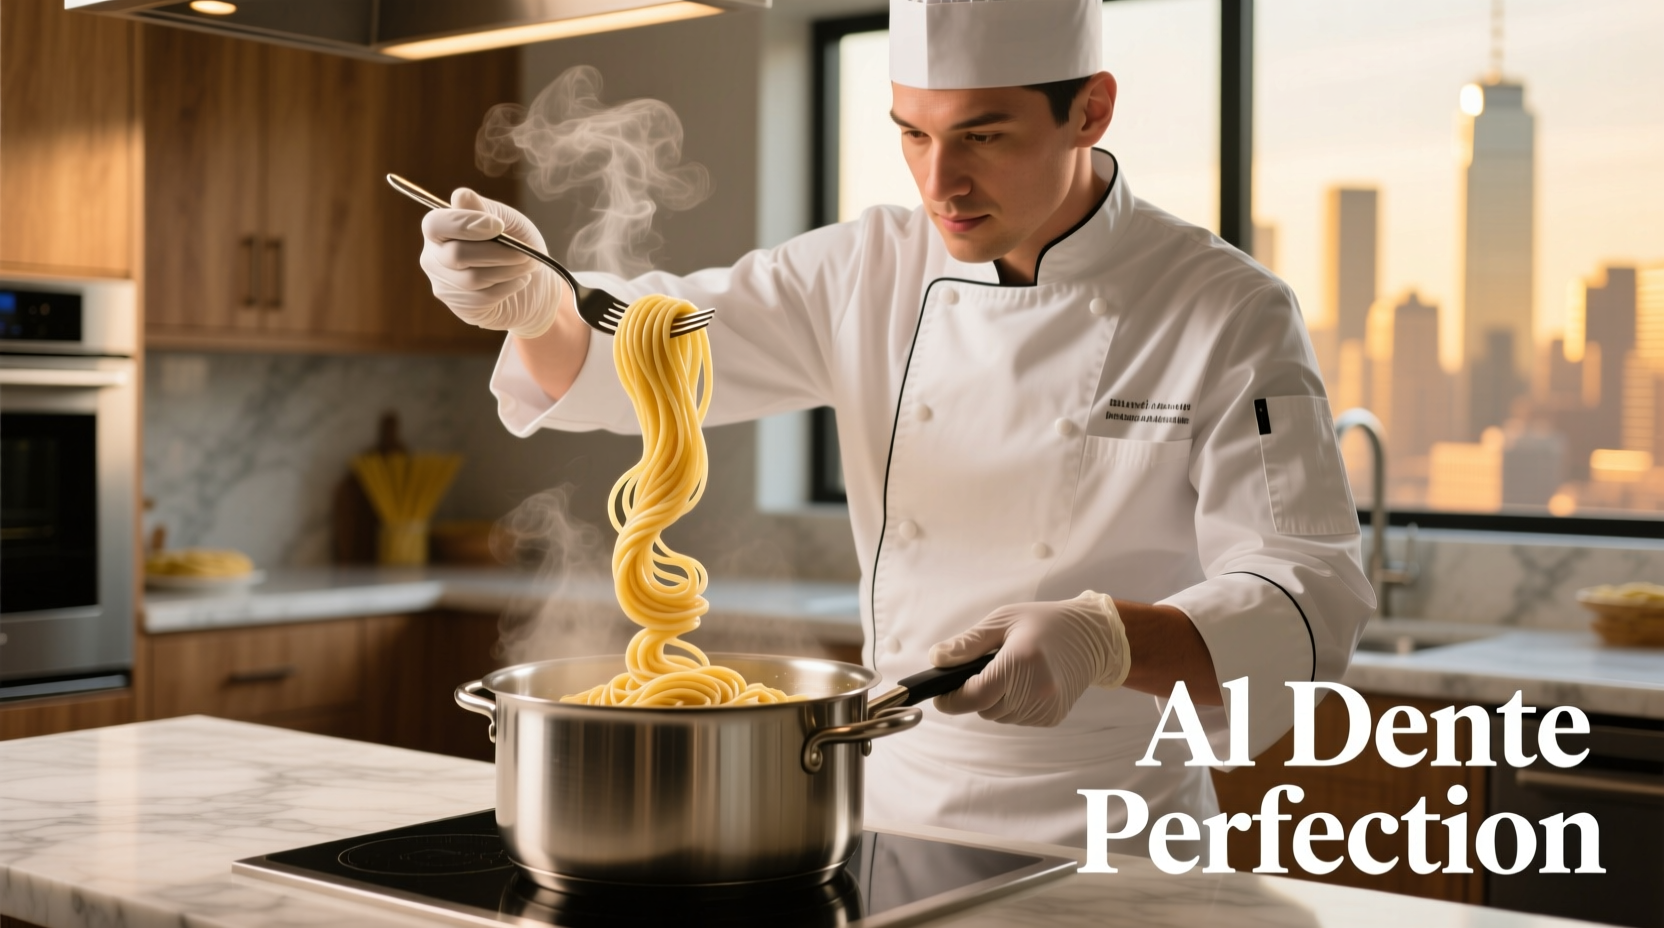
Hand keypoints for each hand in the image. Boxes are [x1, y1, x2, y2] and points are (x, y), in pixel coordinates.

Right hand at [419, 188, 563, 337]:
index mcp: (440, 228)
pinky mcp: (461, 307)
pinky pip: (483, 298)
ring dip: (508, 270)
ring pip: (472, 279)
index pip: (435, 225)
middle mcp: (433, 257)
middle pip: (456, 255)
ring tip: (526, 265)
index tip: (498, 226)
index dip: (464, 224)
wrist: (536, 282)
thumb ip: (485, 209)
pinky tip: (519, 281)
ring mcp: (444, 285)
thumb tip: (460, 196)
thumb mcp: (508, 220)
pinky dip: (508, 287)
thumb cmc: (517, 244)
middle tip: (524, 253)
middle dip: (498, 253)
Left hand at [928, 592, 1130, 726]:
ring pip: (1000, 716)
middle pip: (985, 708)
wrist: (1091, 636)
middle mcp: (1037, 689)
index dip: (952, 699)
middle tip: (988, 668)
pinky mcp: (1053, 717)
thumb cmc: (1044, 622)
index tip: (940, 695)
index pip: (975, 695)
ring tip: (1012, 672)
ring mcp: (1047, 706)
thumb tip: (936, 660)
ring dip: (996, 700)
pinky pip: (1017, 718)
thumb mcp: (1002, 621)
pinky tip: (1026, 683)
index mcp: (1021, 661)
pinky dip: (1014, 705)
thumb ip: (967, 643)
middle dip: (977, 693)